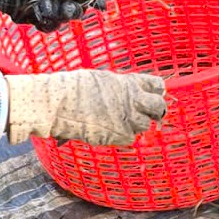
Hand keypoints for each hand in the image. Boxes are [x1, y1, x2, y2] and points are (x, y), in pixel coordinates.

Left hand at [0, 0, 104, 31]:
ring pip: (63, 21)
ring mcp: (51, 11)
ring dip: (53, 15)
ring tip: (40, 6)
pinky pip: (50, 27)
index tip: (104, 7)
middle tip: (65, 7)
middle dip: (71, 10)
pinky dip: (44, 22)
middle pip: (77, 11)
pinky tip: (36, 14)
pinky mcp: (41, 21)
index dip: (96, 1)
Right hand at [5, 70, 167, 146]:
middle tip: (147, 115)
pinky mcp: (122, 135)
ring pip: (144, 125)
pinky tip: (109, 131)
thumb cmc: (75, 89)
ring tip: (117, 122)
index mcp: (130, 82)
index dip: (156, 92)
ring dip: (136, 125)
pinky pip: (131, 138)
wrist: (60, 103)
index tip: (152, 96)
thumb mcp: (102, 80)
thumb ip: (121, 87)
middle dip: (155, 112)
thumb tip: (133, 93)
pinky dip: (123, 136)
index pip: (157, 85)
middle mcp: (134, 99)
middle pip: (159, 106)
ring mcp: (129, 118)